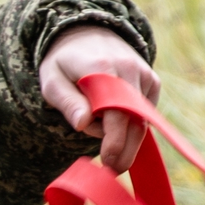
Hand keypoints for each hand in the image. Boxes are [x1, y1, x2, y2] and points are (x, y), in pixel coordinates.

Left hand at [38, 25, 159, 174]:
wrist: (87, 34)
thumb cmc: (64, 63)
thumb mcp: (51, 80)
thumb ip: (67, 102)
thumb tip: (83, 124)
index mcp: (102, 69)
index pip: (115, 113)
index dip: (114, 141)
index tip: (108, 163)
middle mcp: (130, 70)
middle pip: (135, 122)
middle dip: (124, 150)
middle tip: (112, 170)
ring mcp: (145, 75)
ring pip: (141, 120)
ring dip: (125, 137)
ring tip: (105, 145)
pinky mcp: (153, 81)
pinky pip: (145, 113)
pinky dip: (131, 123)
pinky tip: (112, 120)